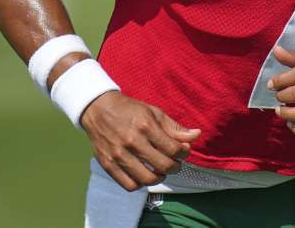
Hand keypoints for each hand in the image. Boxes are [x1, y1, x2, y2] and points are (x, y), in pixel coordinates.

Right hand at [80, 91, 200, 190]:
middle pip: (164, 165)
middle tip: (175, 163)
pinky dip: (140, 184)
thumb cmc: (129, 110)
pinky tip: (144, 176)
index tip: (183, 152)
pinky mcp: (108, 164)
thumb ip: (174, 127)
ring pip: (147, 179)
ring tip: (161, 171)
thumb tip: (196, 135)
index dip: (184, 153)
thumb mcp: (153, 113)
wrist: (97, 109)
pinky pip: (129, 185)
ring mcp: (118, 154)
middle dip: (175, 167)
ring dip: (160, 177)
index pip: (173, 149)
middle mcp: (132, 141)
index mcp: (145, 126)